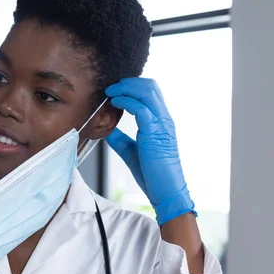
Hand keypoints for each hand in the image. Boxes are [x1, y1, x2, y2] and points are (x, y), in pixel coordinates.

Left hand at [105, 78, 195, 225]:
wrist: (166, 190)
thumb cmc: (152, 173)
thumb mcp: (131, 152)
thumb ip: (120, 139)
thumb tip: (106, 131)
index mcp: (160, 121)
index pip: (150, 92)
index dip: (132, 86)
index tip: (114, 90)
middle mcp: (164, 119)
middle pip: (150, 86)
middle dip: (128, 82)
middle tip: (110, 87)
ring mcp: (162, 124)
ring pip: (147, 92)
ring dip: (126, 88)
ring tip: (111, 92)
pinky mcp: (155, 133)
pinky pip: (142, 109)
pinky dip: (126, 101)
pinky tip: (115, 103)